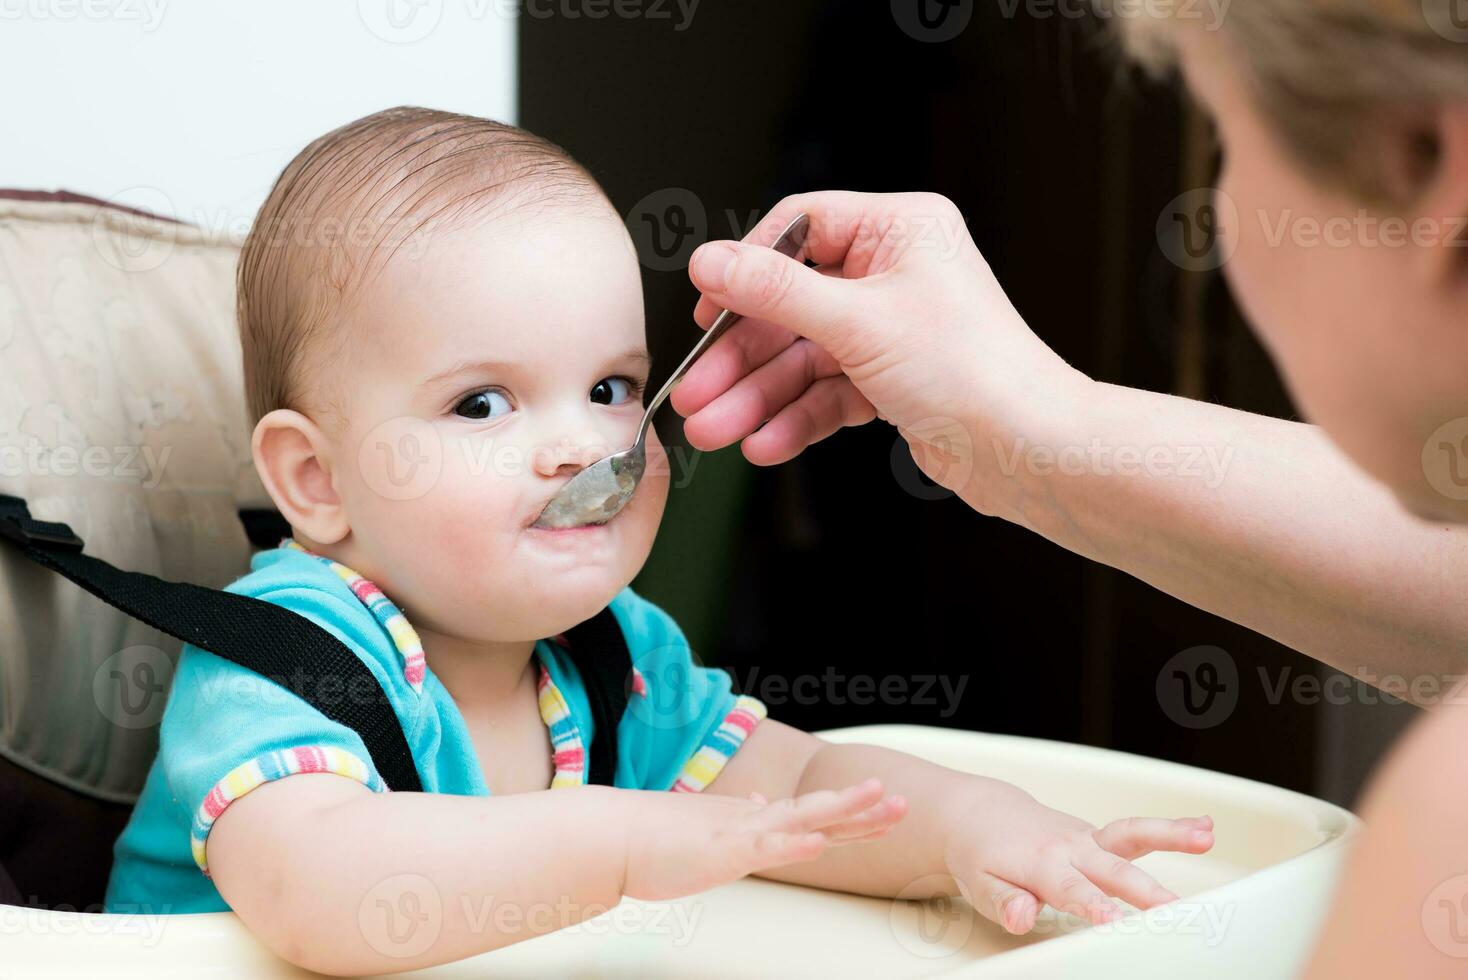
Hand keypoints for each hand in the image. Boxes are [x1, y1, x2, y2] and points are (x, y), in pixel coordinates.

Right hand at [621, 777, 905, 900]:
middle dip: (864, 810)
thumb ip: (741, 817)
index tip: (887, 809)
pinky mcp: (723, 849)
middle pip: (820, 814)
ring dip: (843, 809)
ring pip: (803, 818)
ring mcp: (741, 833)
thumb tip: (763, 803)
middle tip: (903, 801)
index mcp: (754, 821)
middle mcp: (755, 821)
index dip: (852, 815)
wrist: (615, 836)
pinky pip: (765, 845)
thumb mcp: (710, 829)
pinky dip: (795, 841)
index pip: (813, 817)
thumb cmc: (657, 839)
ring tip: (878, 799)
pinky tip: (819, 839)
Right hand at [674, 191, 1089, 514]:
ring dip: (757, 397)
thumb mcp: (857, 322)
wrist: (1028, 449)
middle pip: (790, 306)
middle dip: (741, 358)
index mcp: (900, 230)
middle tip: (696, 393)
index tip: (706, 309)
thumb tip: (709, 260)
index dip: (746, 270)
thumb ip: (775, 291)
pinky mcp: (891, 380)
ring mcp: (891, 329)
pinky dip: (795, 419)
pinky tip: (763, 443)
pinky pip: (826, 393)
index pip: (799, 229)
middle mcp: (895, 273)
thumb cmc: (972, 370)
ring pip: (803, 358)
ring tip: (715, 431)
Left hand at [941, 781, 1213, 933]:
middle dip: (1146, 891)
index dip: (1094, 906)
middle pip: (1114, 869)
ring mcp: (1088, 840)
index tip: (1114, 922)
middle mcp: (1070, 848)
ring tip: (1205, 837)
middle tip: (1176, 910)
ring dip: (1170, 835)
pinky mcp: (1099, 839)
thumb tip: (1021, 915)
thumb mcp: (980, 884)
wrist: (981, 815)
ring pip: (1132, 837)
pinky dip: (1170, 830)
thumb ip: (1004, 902)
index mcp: (1041, 865)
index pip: (1072, 891)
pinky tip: (1205, 830)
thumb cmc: (983, 855)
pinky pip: (1136, 833)